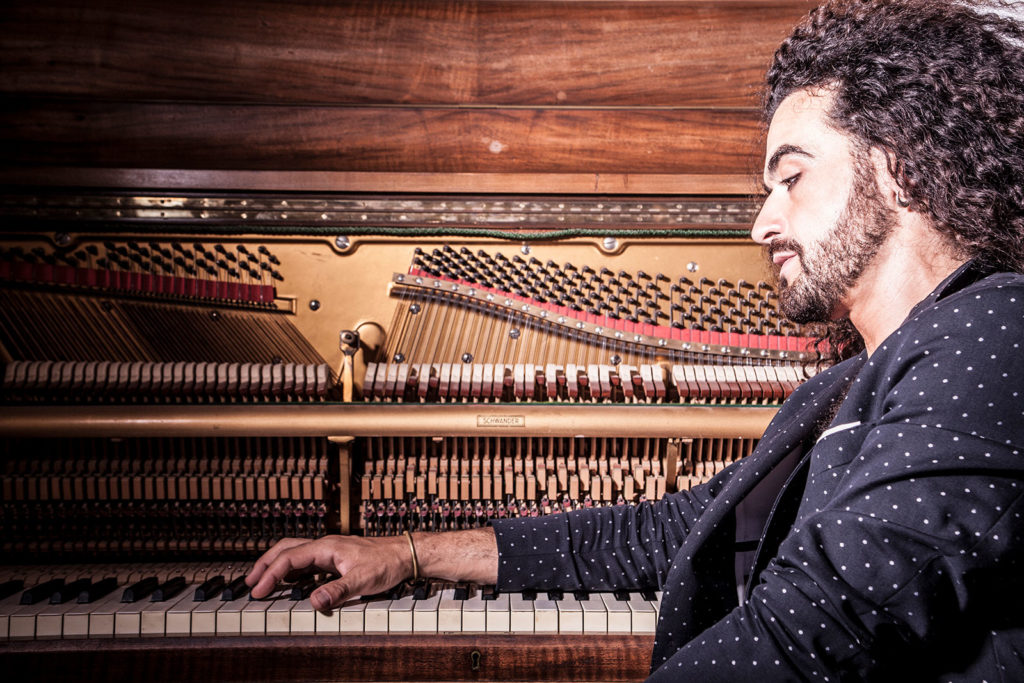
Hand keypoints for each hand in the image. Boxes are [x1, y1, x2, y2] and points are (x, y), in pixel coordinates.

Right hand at [245, 534, 410, 610]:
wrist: (405, 554)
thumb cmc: (387, 562)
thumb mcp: (362, 580)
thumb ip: (337, 591)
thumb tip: (313, 601)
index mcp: (327, 547)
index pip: (289, 558)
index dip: (270, 574)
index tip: (257, 590)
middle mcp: (325, 546)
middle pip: (286, 549)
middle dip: (265, 564)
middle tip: (250, 582)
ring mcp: (330, 551)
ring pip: (295, 552)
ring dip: (276, 565)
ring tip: (263, 581)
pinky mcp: (336, 558)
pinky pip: (306, 560)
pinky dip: (291, 569)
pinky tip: (291, 581)